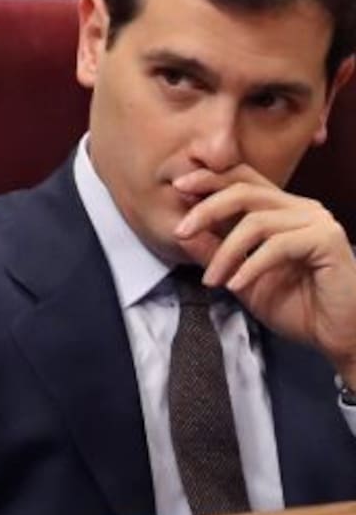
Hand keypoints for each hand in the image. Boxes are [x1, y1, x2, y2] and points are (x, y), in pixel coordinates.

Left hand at [173, 165, 355, 379]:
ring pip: (256, 221)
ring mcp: (316, 221)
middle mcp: (300, 208)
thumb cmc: (296, 306)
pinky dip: (250, 265)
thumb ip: (214, 253)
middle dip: (205, 209)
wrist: (338, 336)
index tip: (177, 187)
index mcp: (281, 209)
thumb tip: (182, 231)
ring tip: (211, 281)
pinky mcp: (327, 240)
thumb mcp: (241, 278)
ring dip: (225, 253)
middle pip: (243, 191)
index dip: (209, 178)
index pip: (242, 179)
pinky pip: (277, 245)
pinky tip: (236, 285)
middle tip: (179, 232)